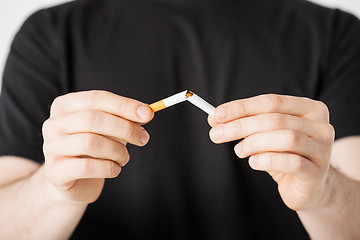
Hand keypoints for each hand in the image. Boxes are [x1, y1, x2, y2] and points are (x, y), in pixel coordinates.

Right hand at [42, 90, 153, 202]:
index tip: (148, 114)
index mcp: (65, 105)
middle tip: (143, 138)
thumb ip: (124, 118)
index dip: (124, 106)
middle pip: (92, 119)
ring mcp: (51, 148)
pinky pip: (87, 167)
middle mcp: (53, 124)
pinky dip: (109, 168)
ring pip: (90, 143)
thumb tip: (145, 113)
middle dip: (124, 128)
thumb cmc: (94, 147)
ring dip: (117, 151)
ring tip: (125, 157)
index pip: (96, 98)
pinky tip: (115, 168)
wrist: (73, 179)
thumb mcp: (108, 128)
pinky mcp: (55, 171)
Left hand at [208, 94, 334, 210]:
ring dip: (254, 143)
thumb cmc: (283, 155)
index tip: (217, 114)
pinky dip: (266, 160)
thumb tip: (214, 117)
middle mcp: (320, 125)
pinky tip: (254, 162)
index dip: (242, 107)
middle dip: (240, 126)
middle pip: (276, 119)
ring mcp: (322, 149)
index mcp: (308, 109)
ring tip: (239, 150)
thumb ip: (243, 123)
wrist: (307, 187)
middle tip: (216, 135)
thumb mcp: (263, 135)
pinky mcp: (317, 173)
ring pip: (286, 138)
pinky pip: (291, 162)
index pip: (271, 102)